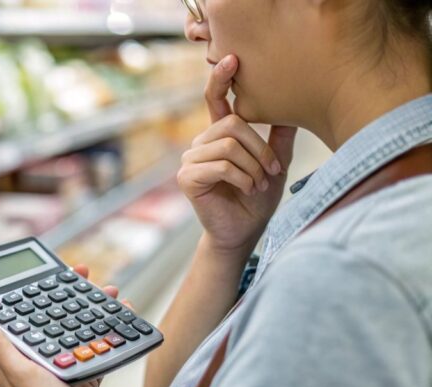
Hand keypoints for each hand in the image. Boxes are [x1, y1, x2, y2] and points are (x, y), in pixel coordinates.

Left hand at [0, 265, 129, 386]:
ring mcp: (59, 370)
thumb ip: (1, 346)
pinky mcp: (82, 376)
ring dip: (90, 308)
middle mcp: (35, 366)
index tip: (42, 276)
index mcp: (13, 365)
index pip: (16, 321)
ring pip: (73, 329)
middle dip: (67, 295)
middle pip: (48, 320)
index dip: (27, 296)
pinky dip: (105, 330)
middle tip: (82, 273)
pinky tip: (119, 315)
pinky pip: (92, 345)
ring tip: (107, 291)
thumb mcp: (23, 376)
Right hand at [177, 54, 297, 254]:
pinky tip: (248, 190)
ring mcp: (190, 160)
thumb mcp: (275, 165)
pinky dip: (242, 178)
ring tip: (259, 184)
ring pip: (228, 145)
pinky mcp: (187, 177)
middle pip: (232, 124)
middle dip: (259, 148)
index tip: (232, 59)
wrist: (242, 233)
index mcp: (219, 137)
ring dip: (252, 167)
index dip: (220, 79)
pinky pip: (220, 165)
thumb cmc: (256, 201)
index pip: (215, 101)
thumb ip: (279, 139)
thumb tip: (293, 109)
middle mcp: (201, 144)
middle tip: (272, 172)